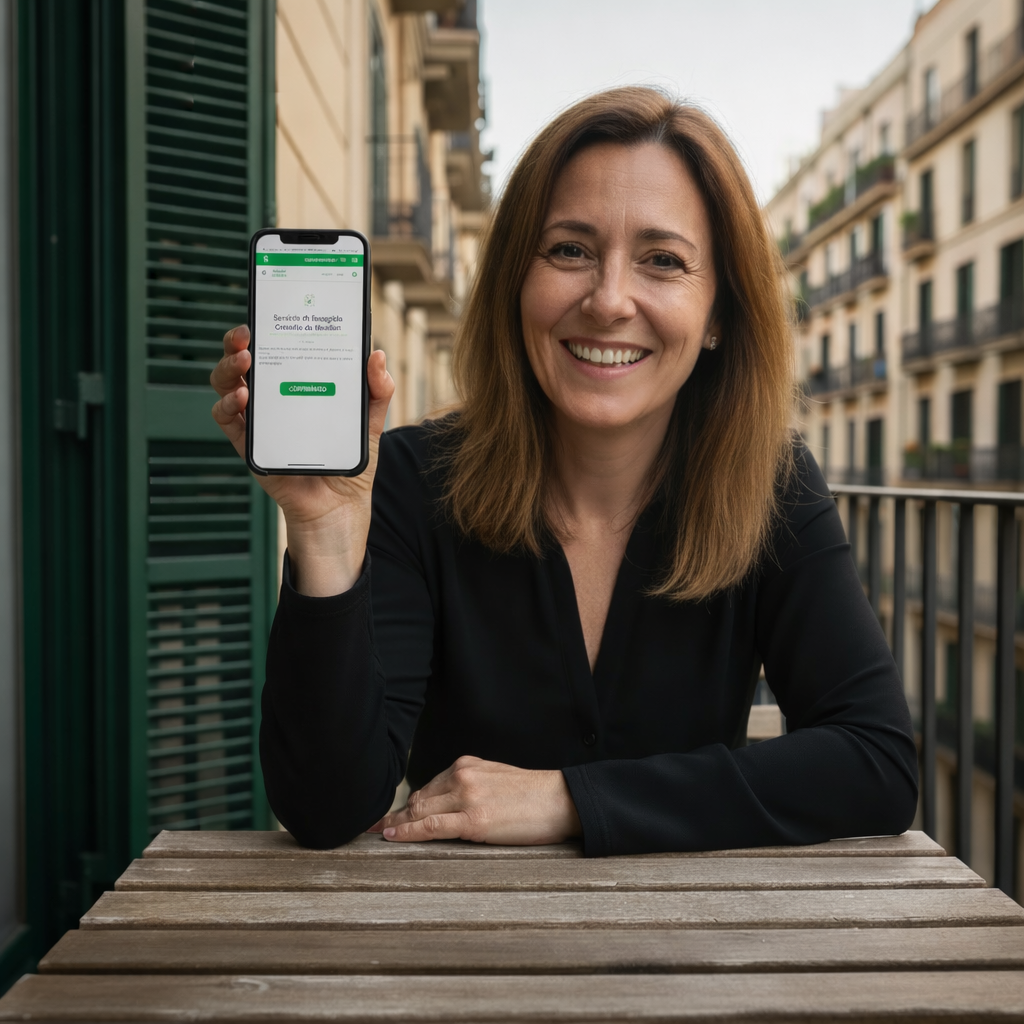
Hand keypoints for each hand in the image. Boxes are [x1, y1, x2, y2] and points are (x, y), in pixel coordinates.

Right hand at [210, 325, 394, 595]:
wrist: (340, 509)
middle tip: (246, 334)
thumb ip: (376, 391)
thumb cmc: (349, 461)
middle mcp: (272, 398)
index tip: (268, 309)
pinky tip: (242, 399)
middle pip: (244, 361)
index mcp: (296, 384)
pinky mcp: (250, 444)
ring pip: (228, 384)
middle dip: (238, 341)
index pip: (276, 348)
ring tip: (244, 362)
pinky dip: (228, 406)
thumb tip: (377, 355)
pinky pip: (228, 421)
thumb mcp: (369, 423)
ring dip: (228, 369)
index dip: (267, 326)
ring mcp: (258, 420)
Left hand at [369, 755, 581, 844]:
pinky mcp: (474, 821)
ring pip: (420, 812)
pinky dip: (407, 832)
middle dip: (396, 815)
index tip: (387, 814)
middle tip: (372, 826)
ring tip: (377, 834)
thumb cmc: (532, 794)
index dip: (406, 804)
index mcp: (466, 764)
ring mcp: (467, 797)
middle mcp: (462, 776)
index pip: (427, 787)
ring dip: (396, 824)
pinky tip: (392, 836)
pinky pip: (432, 828)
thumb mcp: (495, 778)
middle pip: (418, 799)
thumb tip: (444, 804)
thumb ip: (468, 785)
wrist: (561, 799)